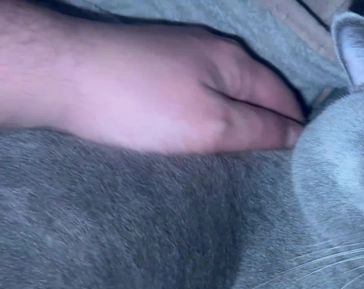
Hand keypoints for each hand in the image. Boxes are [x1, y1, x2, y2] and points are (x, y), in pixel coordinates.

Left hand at [62, 23, 303, 153]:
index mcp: (235, 60)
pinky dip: (209, 109)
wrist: (61, 74)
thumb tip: (299, 135)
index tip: (302, 162)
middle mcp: (213, 48)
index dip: (296, 129)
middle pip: (256, 90)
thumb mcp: (211, 124)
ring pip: (226, 88)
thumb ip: (258, 129)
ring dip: (238, 116)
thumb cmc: (140, 103)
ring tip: (240, 152)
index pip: (283, 97)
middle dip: (269, 122)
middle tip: (273, 163)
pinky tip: (200, 127)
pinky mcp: (151, 61)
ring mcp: (180, 51)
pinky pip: (198, 87)